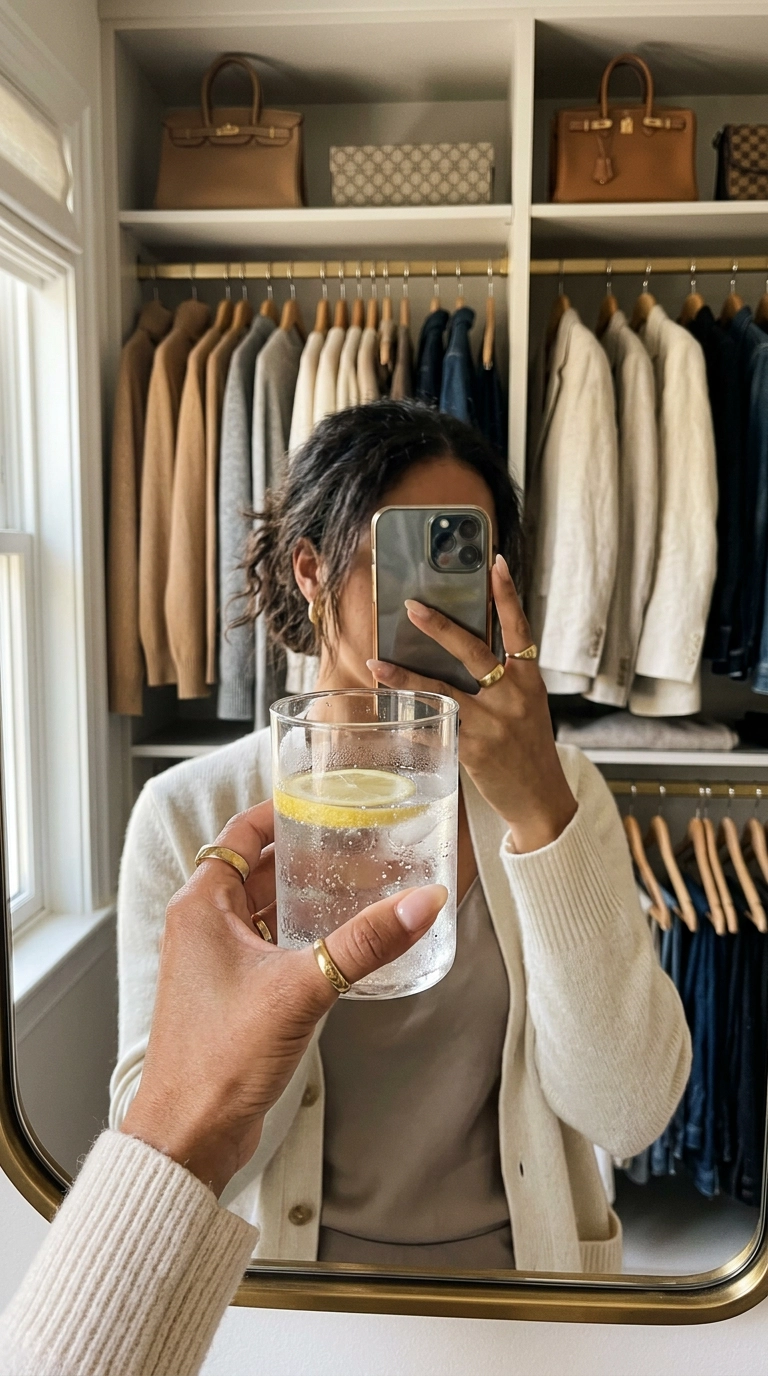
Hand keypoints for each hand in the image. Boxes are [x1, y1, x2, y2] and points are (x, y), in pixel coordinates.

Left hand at [121, 800, 445, 1196]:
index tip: (322, 798)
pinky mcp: (229, 994)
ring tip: (358, 883)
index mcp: (200, 906)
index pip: (240, 834)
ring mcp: (213, 961)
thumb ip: (364, 945)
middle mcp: (201, 926)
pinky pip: (267, 946)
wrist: (188, 1136)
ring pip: (263, 909)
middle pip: (256, 869)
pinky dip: (299, 934)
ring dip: (303, 895)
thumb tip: (420, 903)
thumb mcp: (302, 989)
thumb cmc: (218, 1059)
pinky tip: (338, 941)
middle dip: (304, 853)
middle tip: (356, 840)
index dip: (280, 811)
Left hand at [368, 554, 576, 853]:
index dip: (507, 596)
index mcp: (530, 681)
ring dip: (406, 675)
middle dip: (441, 627)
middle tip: (412, 606)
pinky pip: (435, 726)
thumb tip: (457, 654)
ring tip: (377, 663)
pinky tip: (387, 713)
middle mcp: (514, 696)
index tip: (494, 563)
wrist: (543, 801)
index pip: (520, 630)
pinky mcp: (475, 748)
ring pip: (444, 690)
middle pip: (474, 652)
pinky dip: (409, 719)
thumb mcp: (526, 708)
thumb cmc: (529, 751)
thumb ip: (499, 682)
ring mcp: (494, 722)